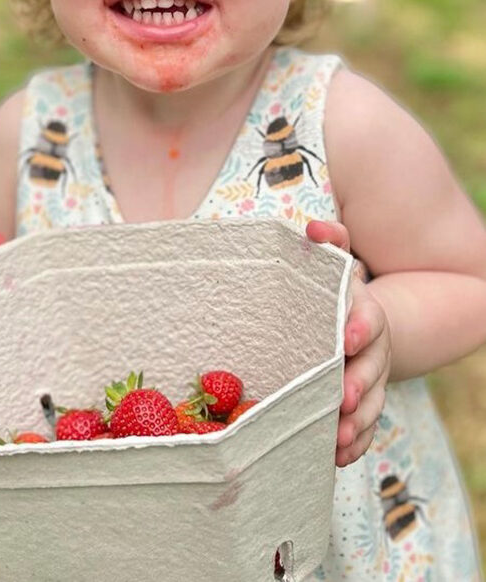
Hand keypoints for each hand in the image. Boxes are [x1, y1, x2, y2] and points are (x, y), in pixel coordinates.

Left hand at [306, 220, 391, 466]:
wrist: (352, 322)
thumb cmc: (330, 292)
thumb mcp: (331, 266)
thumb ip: (328, 243)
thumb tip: (314, 229)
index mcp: (363, 311)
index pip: (368, 317)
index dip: (359, 327)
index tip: (344, 340)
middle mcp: (373, 347)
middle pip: (373, 366)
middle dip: (359, 383)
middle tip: (343, 399)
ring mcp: (371, 377)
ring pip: (372, 402)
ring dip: (357, 422)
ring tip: (338, 438)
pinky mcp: (365, 404)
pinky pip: (366, 426)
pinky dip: (355, 442)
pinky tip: (338, 456)